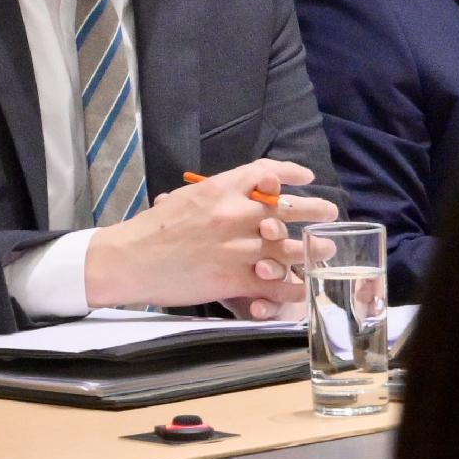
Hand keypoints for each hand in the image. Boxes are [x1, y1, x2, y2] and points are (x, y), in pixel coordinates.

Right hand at [84, 161, 337, 316]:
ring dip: (314, 249)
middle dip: (315, 210)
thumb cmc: (151, 230)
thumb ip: (216, 195)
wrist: (128, 260)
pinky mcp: (234, 279)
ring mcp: (237, 248)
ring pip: (291, 248)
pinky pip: (276, 284)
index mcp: (220, 190)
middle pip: (288, 209)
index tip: (307, 176)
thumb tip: (239, 191)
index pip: (265, 172)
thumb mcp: (184, 199)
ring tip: (328, 249)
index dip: (290, 172)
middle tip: (330, 213)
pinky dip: (294, 286)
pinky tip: (305, 286)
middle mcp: (235, 215)